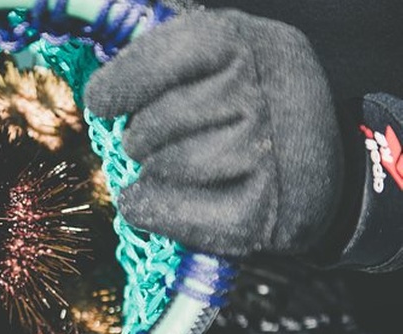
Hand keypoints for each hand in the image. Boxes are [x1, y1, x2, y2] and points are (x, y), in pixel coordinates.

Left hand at [85, 9, 342, 256]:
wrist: (310, 170)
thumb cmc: (242, 110)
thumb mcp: (218, 62)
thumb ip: (163, 66)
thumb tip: (99, 99)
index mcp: (249, 43)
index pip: (165, 58)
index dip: (121, 84)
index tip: (100, 104)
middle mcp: (266, 93)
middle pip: (155, 123)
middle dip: (140, 139)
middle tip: (154, 144)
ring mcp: (269, 156)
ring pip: (163, 168)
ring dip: (150, 175)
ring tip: (173, 169)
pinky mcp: (261, 214)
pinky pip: (171, 213)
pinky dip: (151, 211)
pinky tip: (157, 201)